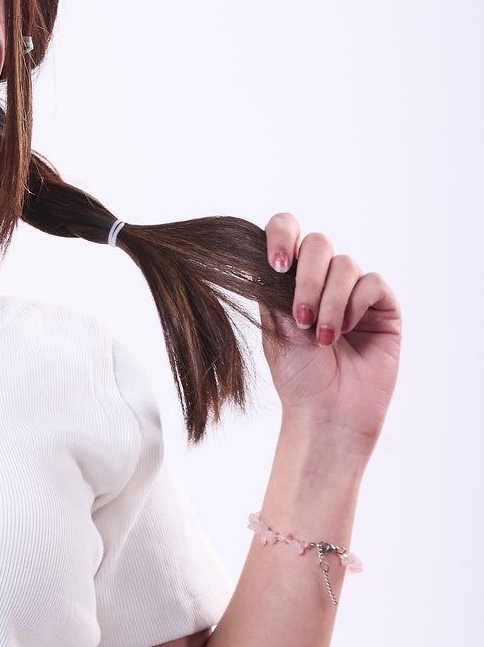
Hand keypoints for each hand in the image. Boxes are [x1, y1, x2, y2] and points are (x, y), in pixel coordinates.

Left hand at [258, 212, 400, 448]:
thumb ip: (272, 285)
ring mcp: (354, 292)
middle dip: (308, 277)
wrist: (327, 414)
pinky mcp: (383, 307)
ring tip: (323, 338)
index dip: (282, 235)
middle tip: (301, 317)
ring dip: (330, 300)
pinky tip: (345, 332)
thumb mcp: (274, 326)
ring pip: (346, 264)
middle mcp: (323, 281)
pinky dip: (354, 305)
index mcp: (291, 280)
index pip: (288, 232)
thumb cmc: (297, 376)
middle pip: (319, 243)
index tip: (277, 265)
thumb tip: (264, 249)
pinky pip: (372, 283)